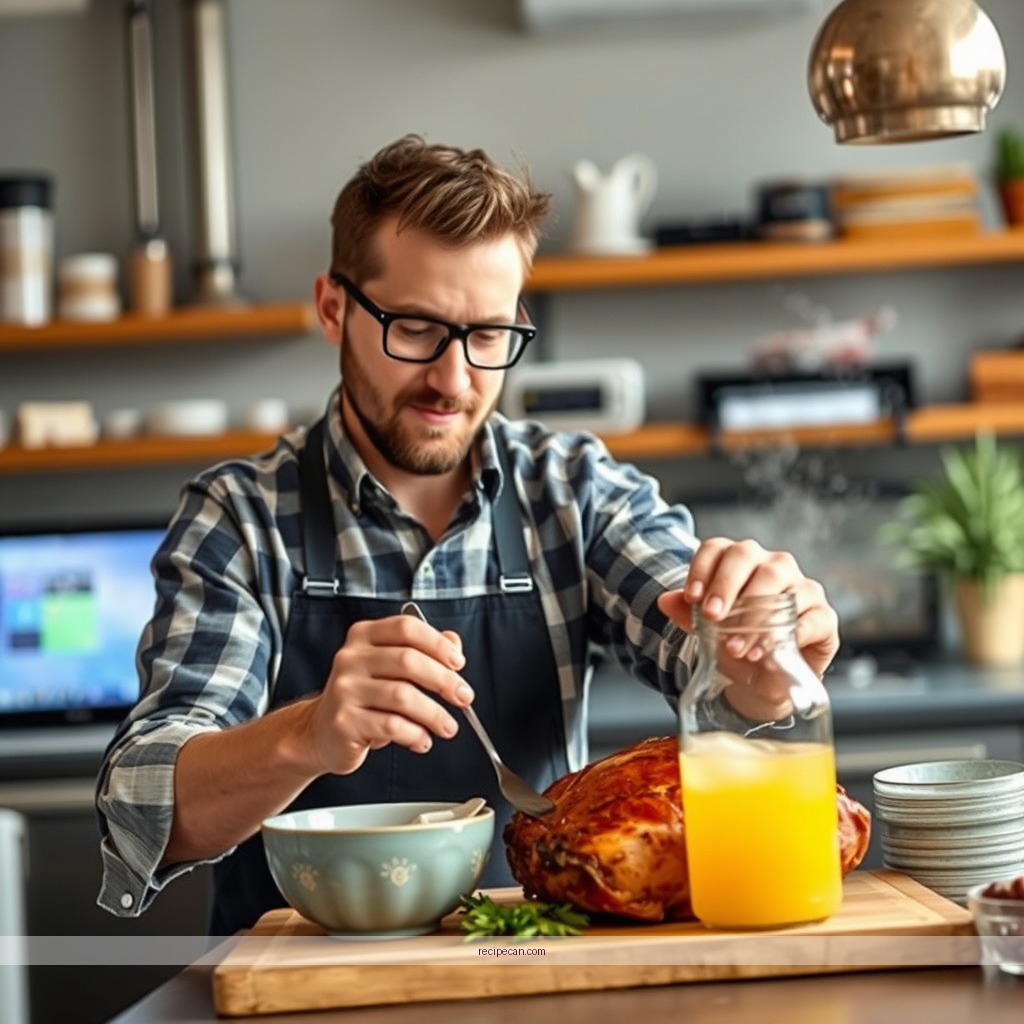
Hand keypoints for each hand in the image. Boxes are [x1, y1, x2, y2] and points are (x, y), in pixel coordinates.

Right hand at [302, 613, 473, 775]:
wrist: (322, 732)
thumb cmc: (363, 697)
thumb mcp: (391, 668)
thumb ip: (423, 651)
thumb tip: (454, 644)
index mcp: (364, 636)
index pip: (406, 629)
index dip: (438, 644)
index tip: (459, 663)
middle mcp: (351, 658)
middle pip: (408, 661)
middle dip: (444, 681)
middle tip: (464, 697)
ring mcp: (344, 690)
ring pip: (403, 696)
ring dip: (434, 714)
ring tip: (448, 726)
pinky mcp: (345, 721)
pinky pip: (391, 726)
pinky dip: (415, 735)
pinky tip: (422, 740)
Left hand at [656, 536, 839, 678]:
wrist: (767, 680)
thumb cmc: (737, 645)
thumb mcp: (706, 632)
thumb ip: (685, 614)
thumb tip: (664, 600)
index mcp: (740, 562)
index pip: (717, 548)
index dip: (702, 569)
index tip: (691, 598)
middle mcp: (773, 565)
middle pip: (746, 555)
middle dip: (725, 585)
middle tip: (711, 616)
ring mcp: (802, 587)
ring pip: (778, 582)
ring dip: (754, 614)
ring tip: (735, 646)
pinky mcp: (824, 616)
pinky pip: (811, 616)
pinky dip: (789, 633)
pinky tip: (770, 651)